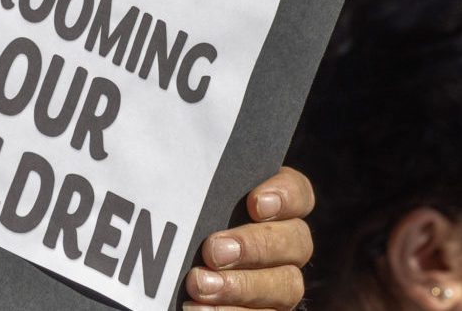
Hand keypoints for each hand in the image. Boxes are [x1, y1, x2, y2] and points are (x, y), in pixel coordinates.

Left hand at [183, 166, 313, 309]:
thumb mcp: (185, 201)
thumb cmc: (175, 229)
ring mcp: (280, 284)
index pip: (298, 194)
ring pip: (287, 286)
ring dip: (242, 286)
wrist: (163, 276)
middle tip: (214, 250)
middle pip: (296, 242)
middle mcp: (286, 246)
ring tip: (200, 286)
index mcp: (274, 208)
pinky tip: (199, 309)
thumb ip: (197, 188)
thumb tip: (179, 164)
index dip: (286, 197)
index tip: (255, 203)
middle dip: (256, 246)